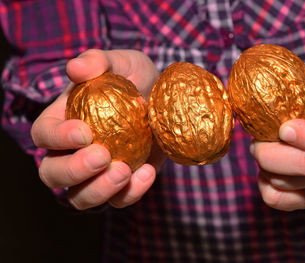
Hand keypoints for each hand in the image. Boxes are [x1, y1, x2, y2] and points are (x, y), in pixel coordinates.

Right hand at [31, 49, 164, 209]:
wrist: (165, 99)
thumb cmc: (136, 78)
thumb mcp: (122, 62)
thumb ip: (98, 61)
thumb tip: (76, 69)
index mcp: (63, 121)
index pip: (43, 134)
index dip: (57, 138)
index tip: (85, 132)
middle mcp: (73, 152)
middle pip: (52, 174)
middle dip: (74, 170)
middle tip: (102, 155)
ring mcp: (97, 173)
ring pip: (80, 197)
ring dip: (99, 190)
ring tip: (124, 171)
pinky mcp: (123, 184)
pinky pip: (118, 200)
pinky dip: (131, 193)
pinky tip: (148, 172)